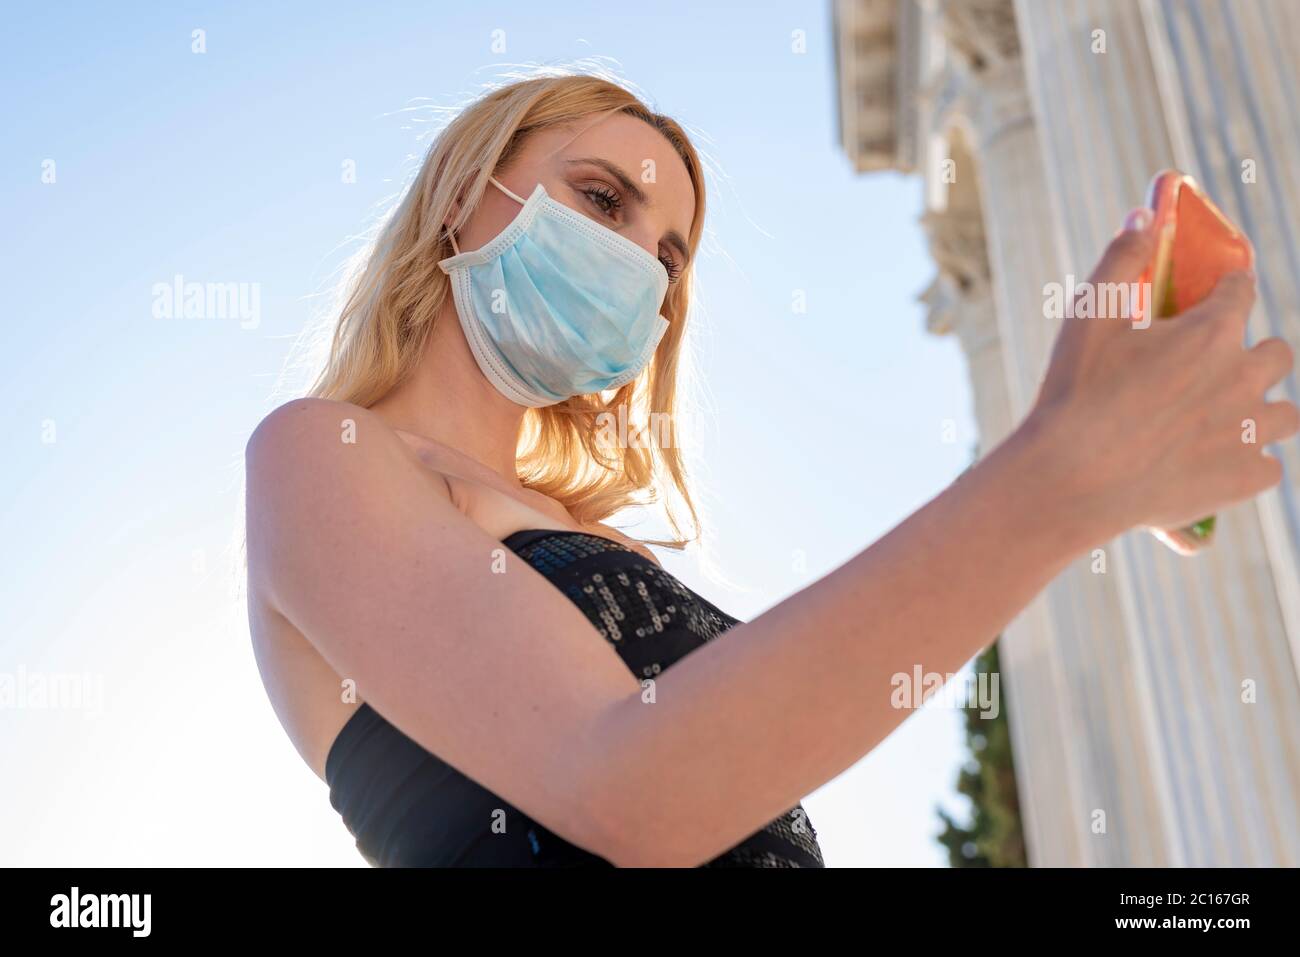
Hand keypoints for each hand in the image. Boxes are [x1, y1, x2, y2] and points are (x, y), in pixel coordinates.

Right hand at [1025, 208, 1297, 550]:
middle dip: (1250, 355)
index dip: (1226, 292)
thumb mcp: (1087, 317)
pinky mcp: (1245, 479)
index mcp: (1210, 331)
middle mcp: (1243, 377)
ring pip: (1285, 413)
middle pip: (1277, 353)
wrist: (1069, 480)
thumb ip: (1121, 261)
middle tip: (1209, 371)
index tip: (1214, 298)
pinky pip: (1269, 467)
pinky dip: (1246, 464)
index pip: (1241, 290)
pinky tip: (1212, 463)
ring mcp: (1250, 431)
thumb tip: (1143, 219)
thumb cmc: (1074, 395)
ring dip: (1259, 411)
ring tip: (1220, 420)